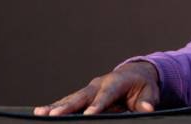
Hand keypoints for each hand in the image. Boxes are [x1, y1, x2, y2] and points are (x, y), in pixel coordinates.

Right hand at [33, 62, 159, 115]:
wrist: (135, 74)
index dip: (97, 105)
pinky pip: (68, 101)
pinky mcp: (84, 95)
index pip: (106, 95)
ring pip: (71, 98)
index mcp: (117, 82)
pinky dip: (55, 107)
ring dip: (55, 107)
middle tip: (54, 115)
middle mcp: (100, 84)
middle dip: (68, 106)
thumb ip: (147, 102)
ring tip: (39, 114)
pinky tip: (41, 113)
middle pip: (82, 96)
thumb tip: (148, 109)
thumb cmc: (143, 86)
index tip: (89, 115)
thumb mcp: (150, 93)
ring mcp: (90, 89)